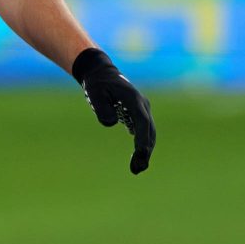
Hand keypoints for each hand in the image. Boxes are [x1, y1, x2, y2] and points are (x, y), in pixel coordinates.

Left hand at [71, 48, 154, 173]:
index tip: (141, 154)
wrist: (102, 74)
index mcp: (133, 99)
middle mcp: (142, 105)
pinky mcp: (139, 115)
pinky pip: (144, 132)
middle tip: (136, 169)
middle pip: (149, 131)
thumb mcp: (94, 93)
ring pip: (149, 133)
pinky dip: (143, 146)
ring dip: (145, 151)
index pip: (142, 122)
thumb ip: (102, 109)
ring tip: (136, 169)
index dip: (143, 139)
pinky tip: (137, 160)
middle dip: (145, 151)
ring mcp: (142, 110)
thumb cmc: (97, 84)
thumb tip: (112, 123)